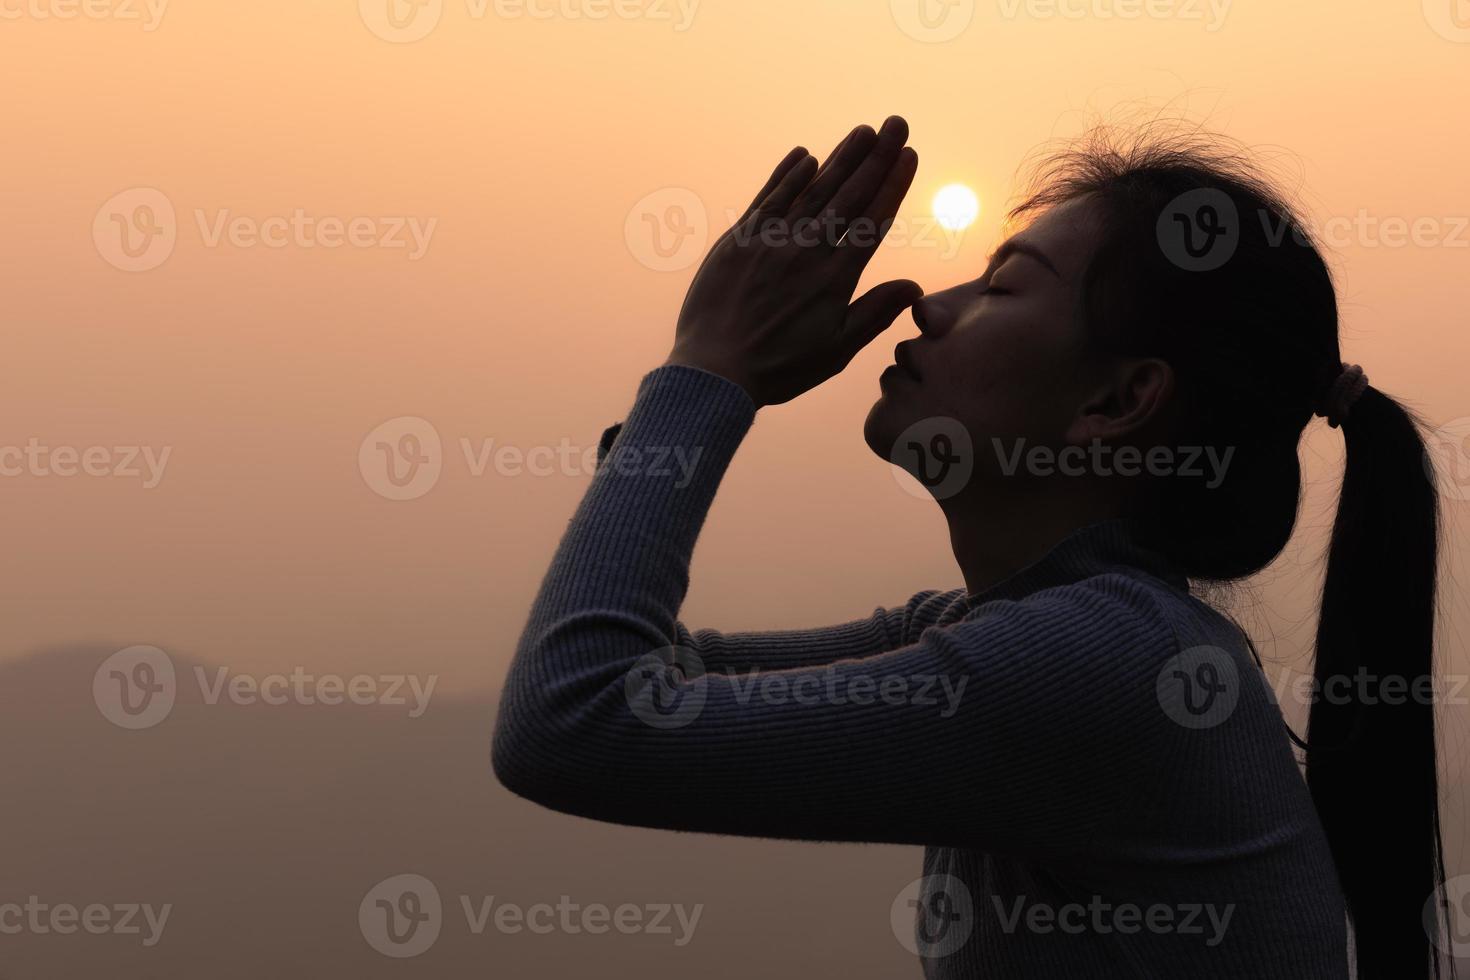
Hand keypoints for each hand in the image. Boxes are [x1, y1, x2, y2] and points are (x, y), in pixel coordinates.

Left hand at [664, 116, 922, 407]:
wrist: (714, 371)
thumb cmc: (779, 369)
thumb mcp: (836, 351)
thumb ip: (875, 313)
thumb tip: (914, 287)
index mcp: (834, 278)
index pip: (873, 220)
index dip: (892, 184)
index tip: (909, 155)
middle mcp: (805, 251)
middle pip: (847, 194)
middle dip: (875, 157)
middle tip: (896, 124)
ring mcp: (770, 241)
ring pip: (811, 189)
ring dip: (839, 157)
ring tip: (863, 131)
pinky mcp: (737, 240)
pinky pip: (767, 198)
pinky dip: (787, 175)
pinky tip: (805, 155)